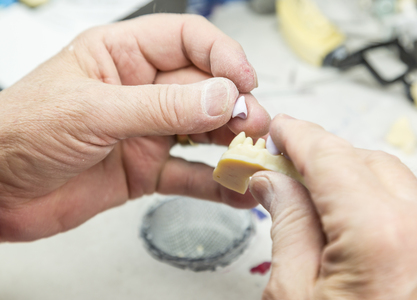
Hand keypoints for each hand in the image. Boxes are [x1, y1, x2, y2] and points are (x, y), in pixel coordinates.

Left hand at [0, 14, 270, 241]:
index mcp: (122, 57)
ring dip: (230, 143)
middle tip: (254, 124)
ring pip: (202, 132)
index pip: (187, 41)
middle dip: (234, 105)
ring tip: (252, 155)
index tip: (243, 80)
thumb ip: (161, 107)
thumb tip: (221, 97)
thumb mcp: (93, 110)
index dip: (222, 55)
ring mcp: (146, 132)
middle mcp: (141, 92)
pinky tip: (233, 190)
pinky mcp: (145, 170)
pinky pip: (188, 175)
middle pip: (204, 89)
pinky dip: (212, 183)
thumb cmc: (20, 133)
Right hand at [249, 114, 416, 299]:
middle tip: (284, 162)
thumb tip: (273, 182)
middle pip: (365, 161)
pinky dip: (370, 199)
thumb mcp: (292, 291)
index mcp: (380, 238)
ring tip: (308, 191)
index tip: (280, 130)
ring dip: (347, 176)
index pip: (331, 159)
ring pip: (389, 180)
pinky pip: (406, 206)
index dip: (298, 137)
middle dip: (322, 155)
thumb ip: (287, 224)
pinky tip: (340, 213)